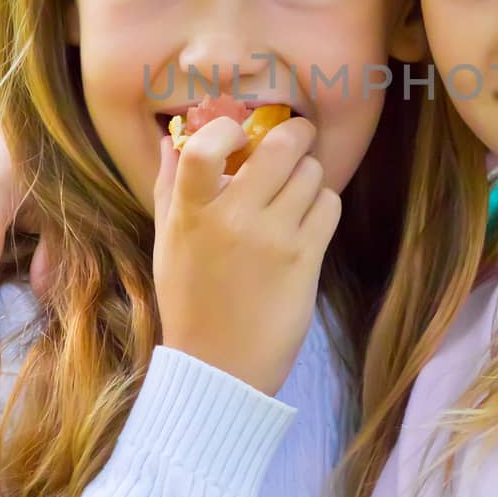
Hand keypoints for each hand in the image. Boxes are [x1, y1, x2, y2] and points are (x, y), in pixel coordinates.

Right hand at [152, 116, 340, 394]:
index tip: (239, 133)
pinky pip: (330, 205)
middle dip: (295, 136)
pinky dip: (323, 206)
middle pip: (282, 145)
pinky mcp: (306, 259)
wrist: (219, 369)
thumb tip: (176, 138)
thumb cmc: (189, 302)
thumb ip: (169, 187)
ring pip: (313, 173)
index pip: (205, 147)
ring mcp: (273, 238)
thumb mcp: (167, 243)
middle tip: (295, 142)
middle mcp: (233, 219)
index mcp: (192, 212)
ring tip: (297, 193)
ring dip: (309, 176)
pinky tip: (308, 221)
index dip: (228, 126)